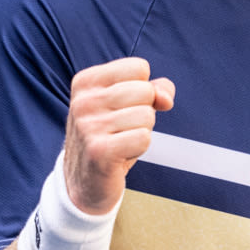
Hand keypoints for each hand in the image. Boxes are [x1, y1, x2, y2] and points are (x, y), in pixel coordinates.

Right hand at [63, 57, 174, 214]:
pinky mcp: (99, 151)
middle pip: (145, 91)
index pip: (138, 67)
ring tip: (121, 141)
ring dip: (142, 132)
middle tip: (123, 129)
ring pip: (147, 116)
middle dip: (144, 112)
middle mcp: (83, 101)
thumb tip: (166, 98)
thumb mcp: (128, 105)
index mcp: (86, 81)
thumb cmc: (109, 137)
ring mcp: (89, 126)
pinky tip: (121, 154)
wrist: (85, 182)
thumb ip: (153, 90)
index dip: (143, 90)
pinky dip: (140, 148)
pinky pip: (144, 138)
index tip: (124, 107)